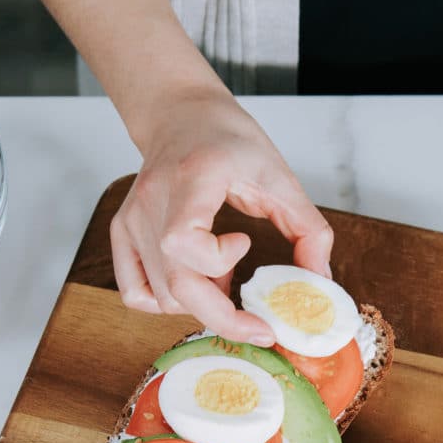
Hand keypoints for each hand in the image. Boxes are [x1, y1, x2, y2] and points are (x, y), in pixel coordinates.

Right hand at [110, 87, 333, 341]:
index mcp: (191, 178)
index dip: (217, 260)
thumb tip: (320, 282)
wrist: (181, 115)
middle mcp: (152, 201)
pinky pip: (136, 293)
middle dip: (224, 318)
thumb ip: (309, 230)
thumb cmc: (228, 141)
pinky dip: (169, 302)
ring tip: (224, 277)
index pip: (181, 240)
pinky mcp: (122, 231)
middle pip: (175, 286)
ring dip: (201, 303)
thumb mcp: (280, 176)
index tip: (245, 243)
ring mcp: (131, 218)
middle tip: (260, 326)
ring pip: (161, 297)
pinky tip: (196, 282)